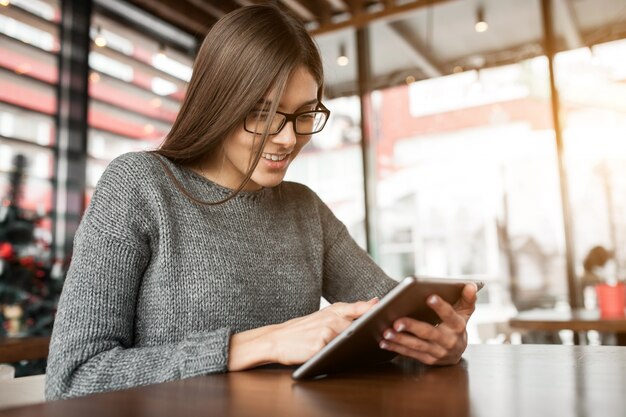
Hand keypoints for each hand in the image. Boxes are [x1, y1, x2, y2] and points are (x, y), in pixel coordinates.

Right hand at [228, 298, 377, 370]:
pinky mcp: (320, 346)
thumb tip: (374, 302)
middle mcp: (332, 318)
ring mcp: (326, 332)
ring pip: (351, 337)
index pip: (361, 308)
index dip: (378, 310)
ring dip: (362, 342)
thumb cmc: (304, 328)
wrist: (277, 339)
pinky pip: (338, 351)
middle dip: (374, 327)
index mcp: (335, 310)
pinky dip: (346, 353)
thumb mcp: (325, 315)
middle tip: (389, 330)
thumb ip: (350, 310)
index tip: (394, 310)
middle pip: (361, 324)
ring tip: (376, 344)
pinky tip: (353, 355)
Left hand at [379, 283, 476, 364]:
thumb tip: (471, 285)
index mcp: (457, 325)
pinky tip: (384, 342)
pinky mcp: (428, 360)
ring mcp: (438, 352)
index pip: (449, 315)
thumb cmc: (457, 325)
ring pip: (417, 345)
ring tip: (387, 332)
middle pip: (429, 332)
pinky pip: (411, 354)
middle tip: (397, 321)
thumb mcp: (464, 311)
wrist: (457, 351)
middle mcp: (449, 340)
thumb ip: (467, 298)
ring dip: (400, 339)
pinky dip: (397, 348)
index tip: (429, 297)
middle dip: (412, 327)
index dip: (440, 306)